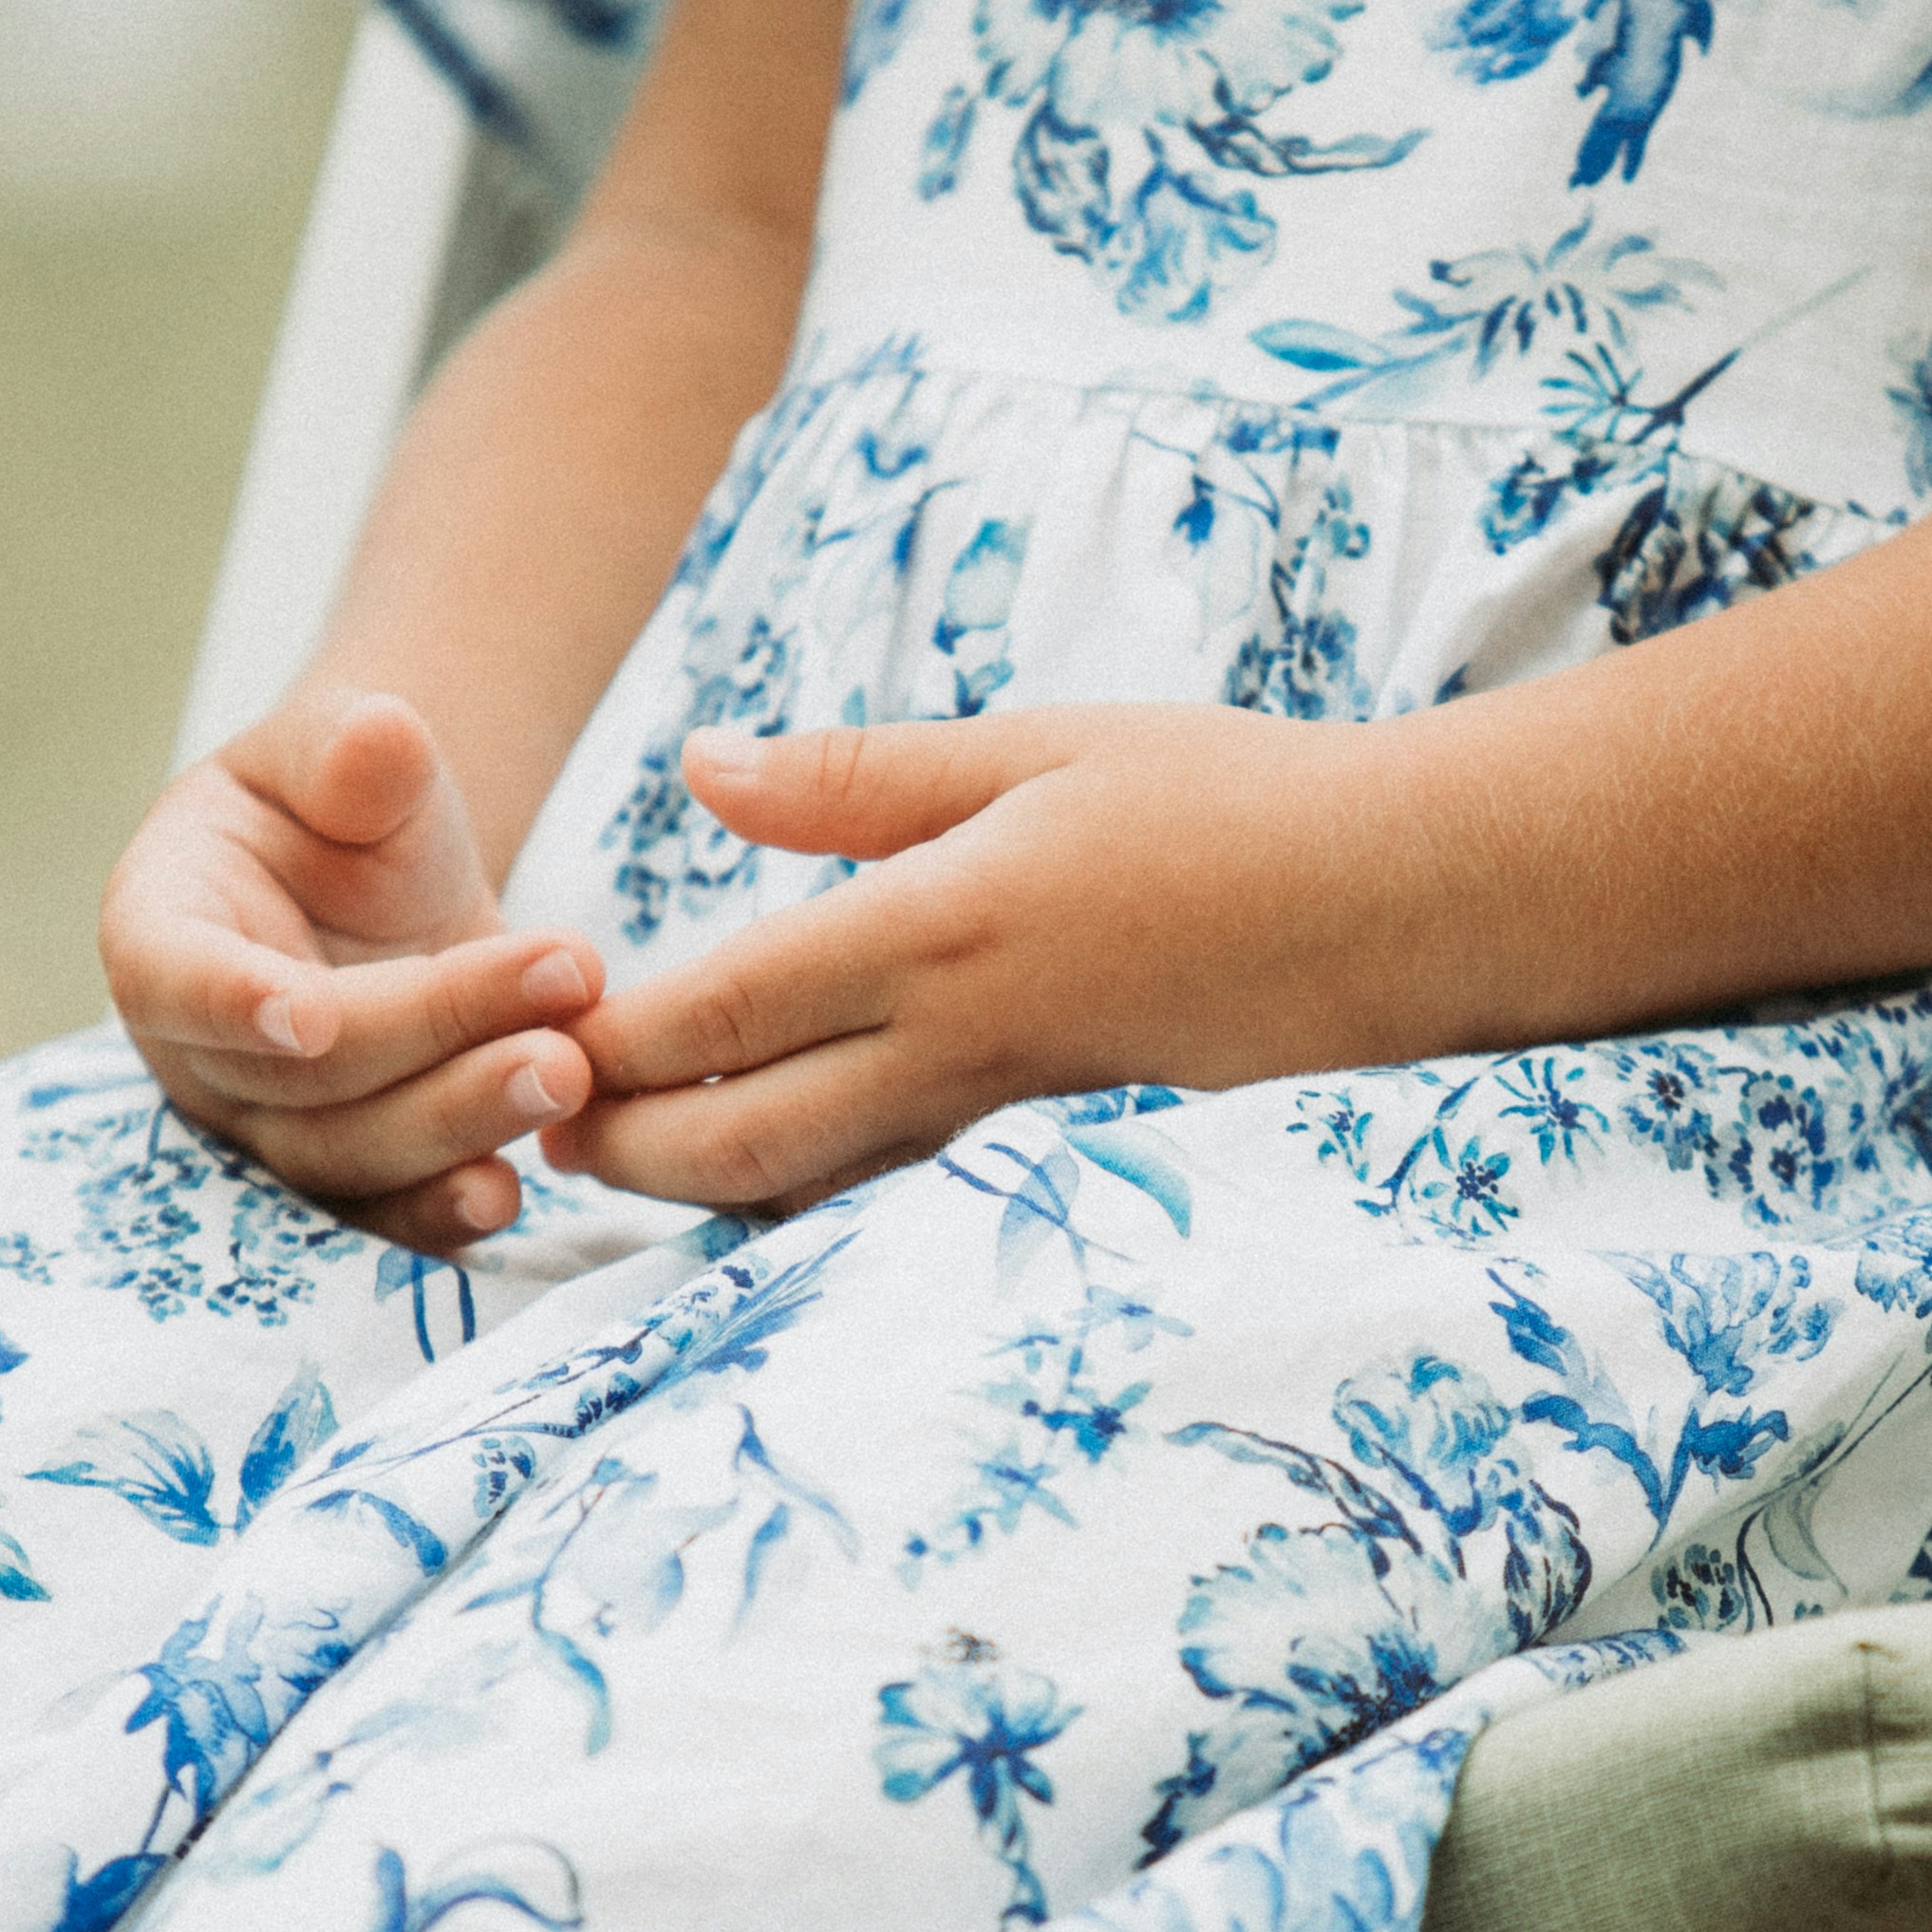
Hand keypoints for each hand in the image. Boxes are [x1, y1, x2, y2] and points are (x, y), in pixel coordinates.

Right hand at [99, 685, 606, 1251]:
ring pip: (352, 1152)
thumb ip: (349, 750)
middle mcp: (201, 1047)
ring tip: (568, 1071)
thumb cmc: (338, 802)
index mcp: (160, 926)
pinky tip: (513, 1194)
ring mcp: (271, 1122)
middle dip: (428, 1042)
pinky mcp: (350, 1169)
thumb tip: (382, 733)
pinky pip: (385, 1209)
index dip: (231, 1001)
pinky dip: (443, 1211)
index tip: (309, 1013)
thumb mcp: (338, 749)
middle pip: (300, 1076)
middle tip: (543, 1017)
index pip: (173, 976)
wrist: (379, 877)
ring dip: (461, 1121)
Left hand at [543, 706, 1455, 1215]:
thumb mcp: (1038, 746)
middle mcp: (959, 1043)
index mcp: (940, 927)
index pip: (724, 1007)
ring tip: (608, 1152)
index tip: (532, 1016)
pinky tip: (752, 1161)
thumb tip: (701, 770)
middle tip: (530, 1121)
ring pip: (808, 1185)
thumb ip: (860, 778)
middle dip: (620, 1148)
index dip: (610, 1033)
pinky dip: (797, 1184)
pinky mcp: (1046, 1137)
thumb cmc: (1225, 800)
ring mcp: (1005, 1111)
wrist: (1400, 908)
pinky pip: (890, 1181)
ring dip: (694, 1181)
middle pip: (740, 1140)